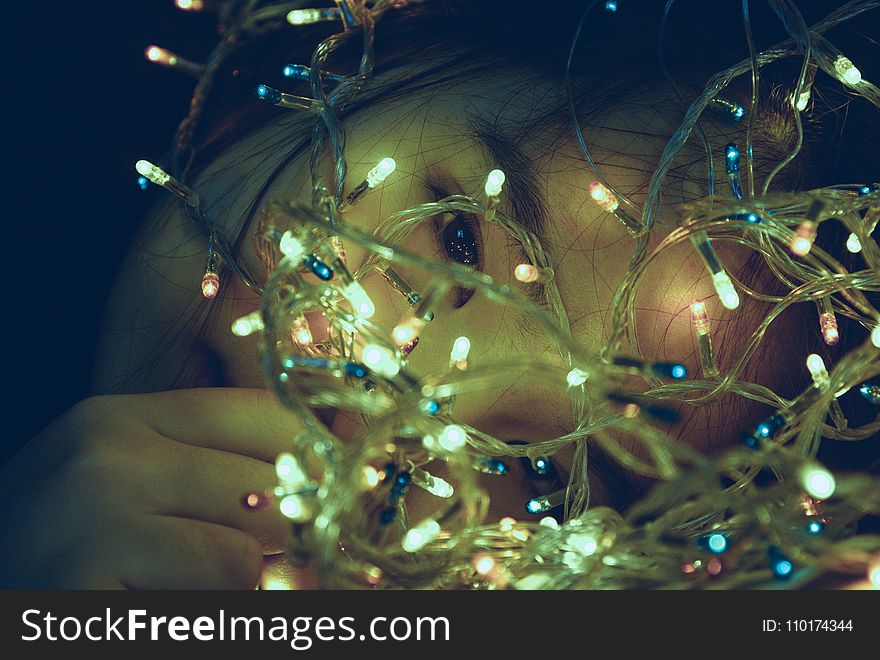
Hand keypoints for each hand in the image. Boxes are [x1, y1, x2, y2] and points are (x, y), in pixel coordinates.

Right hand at [0, 388, 299, 588]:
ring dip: (248, 582)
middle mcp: (109, 448)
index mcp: (123, 417)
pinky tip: (168, 611)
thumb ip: (210, 475)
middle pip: (273, 476)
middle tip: (266, 562)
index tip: (325, 500)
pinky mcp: (89, 571)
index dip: (315, 463)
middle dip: (288, 532)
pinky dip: (218, 613)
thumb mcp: (128, 491)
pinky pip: (223, 589)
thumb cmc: (62, 558)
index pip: (268, 414)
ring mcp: (95, 508)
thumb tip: (327, 485)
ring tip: (201, 591)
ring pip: (253, 541)